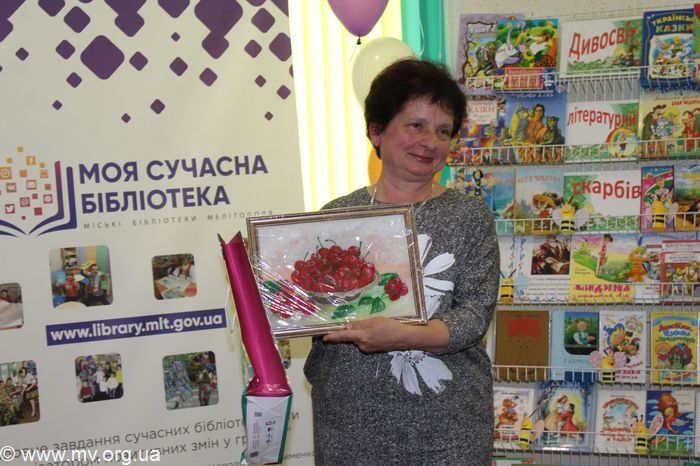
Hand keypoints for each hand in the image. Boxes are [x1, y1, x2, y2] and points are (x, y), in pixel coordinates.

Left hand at [323, 317, 449, 353]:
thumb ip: (360, 324)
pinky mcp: (373, 350)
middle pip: (353, 336)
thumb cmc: (390, 326)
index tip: (324, 337)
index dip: (333, 336)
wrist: (404, 338)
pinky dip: (369, 337)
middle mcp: (363, 345)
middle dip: (357, 330)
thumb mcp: (374, 321)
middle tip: (370, 323)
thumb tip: (347, 326)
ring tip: (378, 328)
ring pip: (359, 339)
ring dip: (364, 333)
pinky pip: (365, 342)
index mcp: (362, 336)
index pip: (344, 336)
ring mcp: (368, 349)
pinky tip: (379, 333)